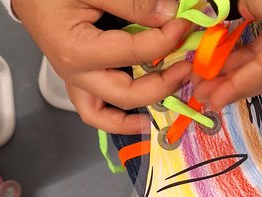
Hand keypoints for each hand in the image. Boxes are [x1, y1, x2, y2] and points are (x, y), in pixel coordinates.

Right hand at [12, 0, 190, 133]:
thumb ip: (133, 3)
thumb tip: (170, 15)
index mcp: (77, 51)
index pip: (137, 53)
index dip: (167, 40)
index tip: (184, 25)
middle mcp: (75, 74)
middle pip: (127, 94)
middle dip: (163, 84)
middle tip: (186, 66)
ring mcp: (74, 81)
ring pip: (106, 116)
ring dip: (139, 112)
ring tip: (169, 100)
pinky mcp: (78, 80)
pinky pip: (96, 111)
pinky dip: (117, 119)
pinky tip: (140, 117)